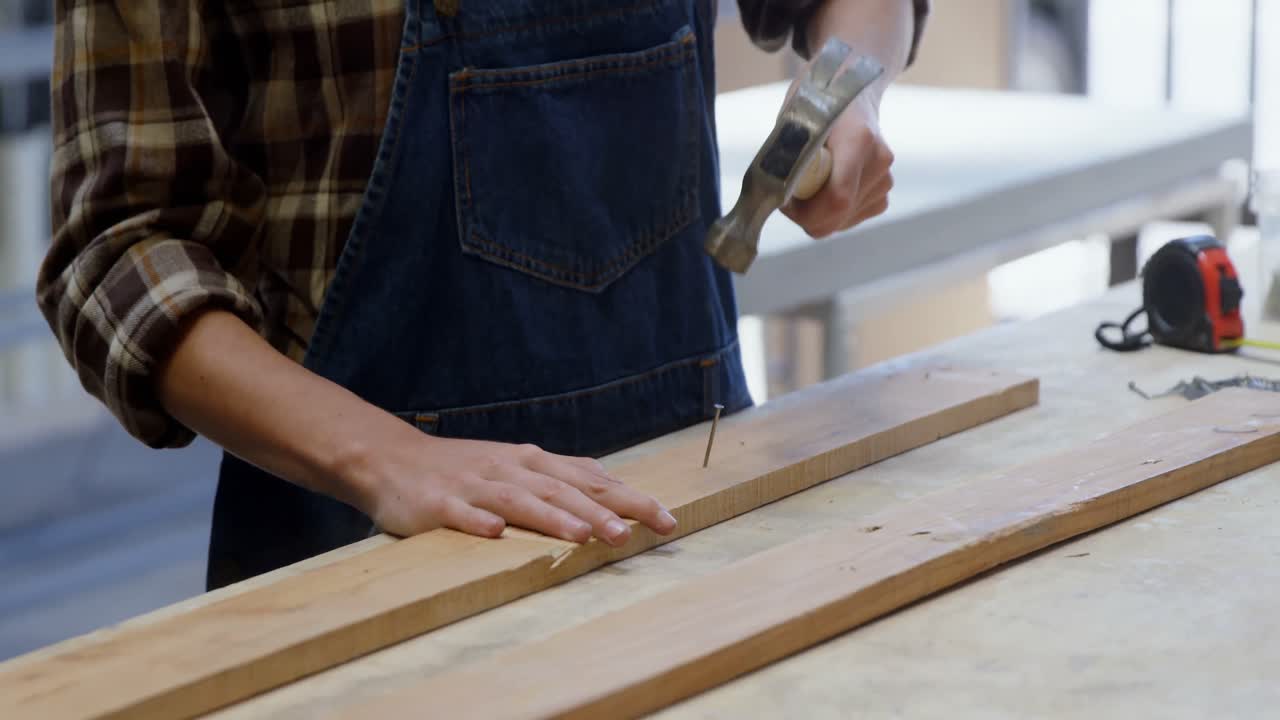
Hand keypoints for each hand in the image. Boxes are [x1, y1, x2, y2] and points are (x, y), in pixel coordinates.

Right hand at [355, 431, 677, 546]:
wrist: (392, 459)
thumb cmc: (464, 469)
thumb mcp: (517, 467)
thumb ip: (560, 479)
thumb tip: (613, 489)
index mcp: (533, 462)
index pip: (592, 479)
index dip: (630, 498)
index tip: (667, 519)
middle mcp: (510, 469)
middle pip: (564, 489)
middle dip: (602, 511)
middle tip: (637, 533)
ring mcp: (475, 485)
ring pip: (521, 501)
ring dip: (554, 518)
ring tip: (585, 537)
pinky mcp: (439, 504)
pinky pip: (461, 514)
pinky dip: (479, 522)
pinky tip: (496, 534)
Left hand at [781, 92, 894, 238]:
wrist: (853, 93)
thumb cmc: (818, 103)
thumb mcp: (793, 119)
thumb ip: (785, 154)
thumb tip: (769, 187)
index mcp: (857, 139)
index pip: (837, 198)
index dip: (806, 213)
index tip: (785, 202)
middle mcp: (878, 161)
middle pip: (839, 214)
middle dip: (807, 216)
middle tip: (790, 197)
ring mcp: (885, 178)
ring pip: (843, 221)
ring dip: (819, 214)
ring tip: (809, 185)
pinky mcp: (883, 191)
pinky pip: (852, 218)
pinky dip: (833, 213)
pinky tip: (825, 190)